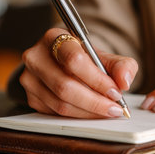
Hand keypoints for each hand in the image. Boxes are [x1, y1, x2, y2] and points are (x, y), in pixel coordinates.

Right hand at [20, 27, 137, 117]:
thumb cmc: (84, 59)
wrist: (63, 64)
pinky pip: (55, 113)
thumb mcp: (105, 56)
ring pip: (60, 104)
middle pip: (65, 86)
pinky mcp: (31, 97)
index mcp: (54, 37)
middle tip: (115, 108)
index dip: (97, 79)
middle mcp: (36, 56)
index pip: (73, 59)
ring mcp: (30, 78)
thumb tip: (124, 81)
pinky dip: (78, 116)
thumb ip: (121, 65)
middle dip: (95, 101)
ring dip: (88, 112)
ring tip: (107, 111)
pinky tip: (91, 113)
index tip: (116, 92)